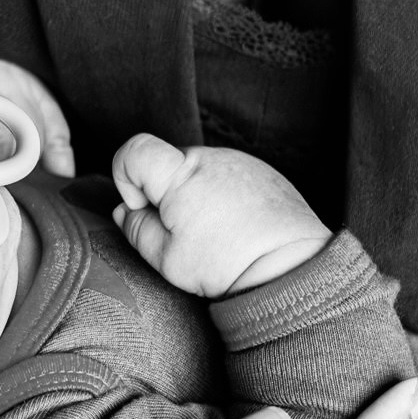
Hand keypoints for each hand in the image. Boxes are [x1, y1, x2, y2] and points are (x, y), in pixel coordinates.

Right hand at [112, 133, 329, 296]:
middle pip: (169, 164)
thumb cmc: (226, 264)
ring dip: (197, 196)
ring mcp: (240, 162)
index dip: (126, 177)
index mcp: (181, 175)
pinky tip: (238, 227)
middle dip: (167, 195)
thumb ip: (136, 228)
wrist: (291, 268)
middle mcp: (211, 159)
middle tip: (185, 233)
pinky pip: (229, 177)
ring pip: (200, 172)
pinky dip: (225, 197)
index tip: (143, 208)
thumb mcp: (165, 259)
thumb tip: (127, 210)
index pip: (134, 149)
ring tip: (218, 233)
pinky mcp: (263, 172)